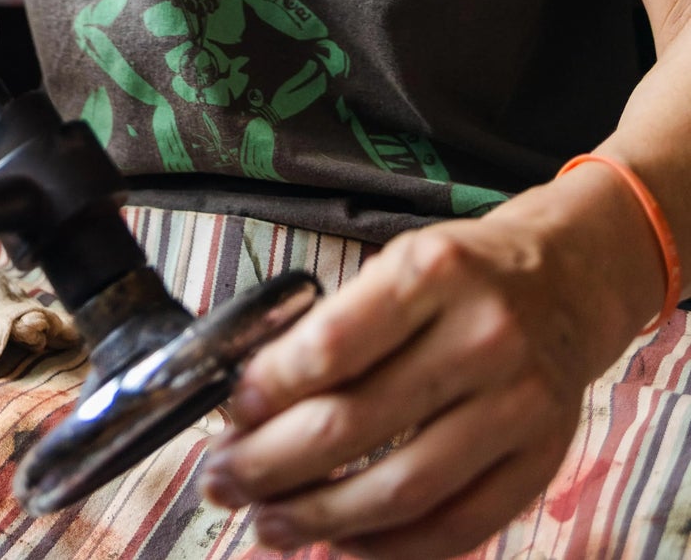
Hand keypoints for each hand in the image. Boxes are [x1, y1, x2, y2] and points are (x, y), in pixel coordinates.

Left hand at [200, 168, 660, 559]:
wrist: (570, 281)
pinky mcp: (540, 462)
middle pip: (357, 424)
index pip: (334, 346)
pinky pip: (456, 528)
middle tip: (223, 481)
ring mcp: (518, 406)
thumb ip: (340, 324)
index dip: (270, 390)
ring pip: (402, 489)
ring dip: (320, 517)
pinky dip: (391, 548)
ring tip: (268, 523)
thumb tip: (252, 400)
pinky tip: (343, 542)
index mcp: (434, 272)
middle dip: (273, 463)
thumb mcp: (402, 263)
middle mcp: (481, 337)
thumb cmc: (466, 273)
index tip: (230, 412)